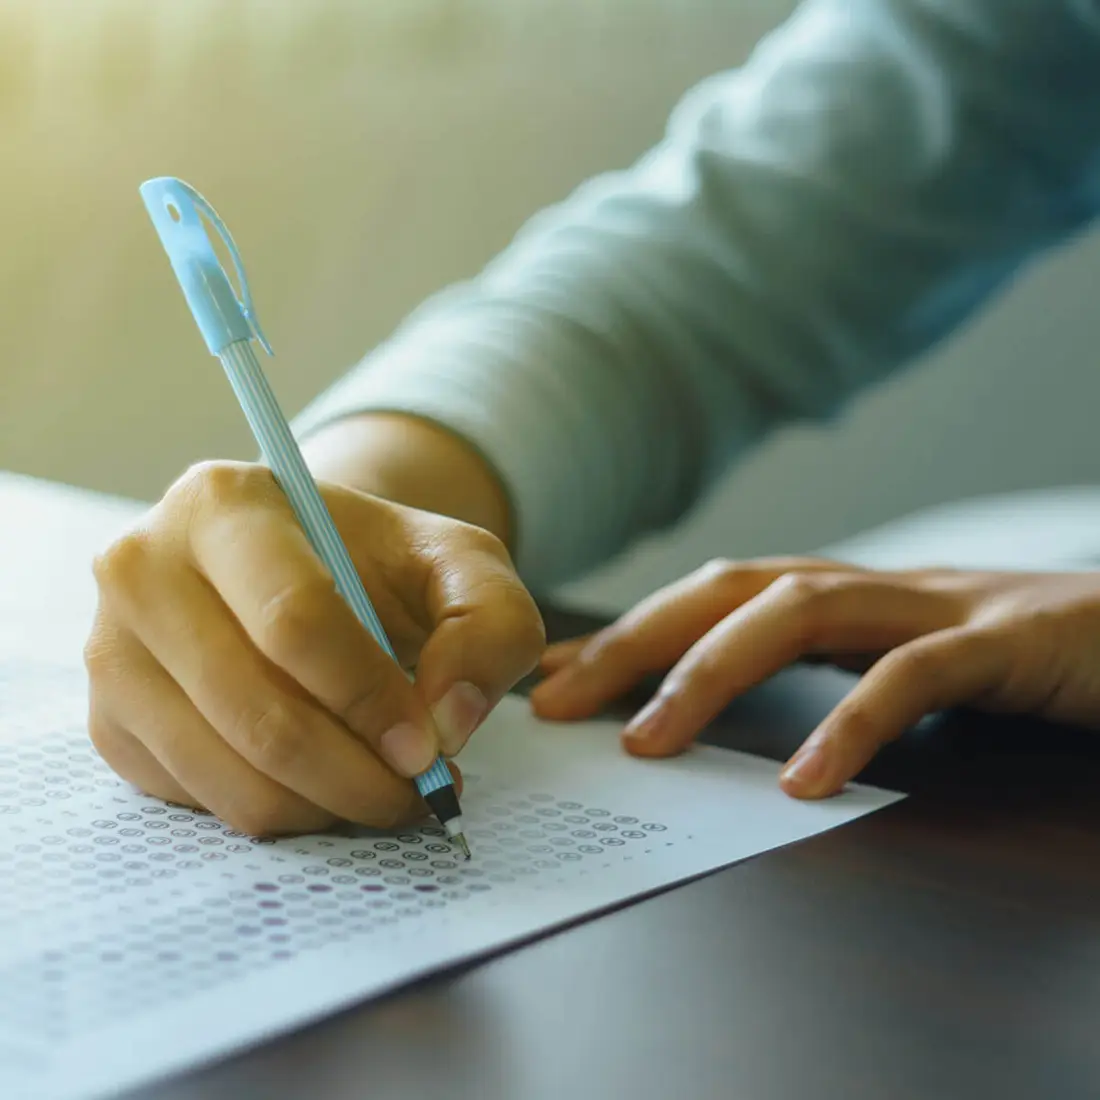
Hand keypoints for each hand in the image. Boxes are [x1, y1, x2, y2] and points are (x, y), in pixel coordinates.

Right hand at [85, 461, 543, 834]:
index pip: (292, 620)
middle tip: (418, 791)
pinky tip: (324, 782)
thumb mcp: (459, 563)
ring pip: (226, 773)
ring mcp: (112, 652)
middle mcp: (144, 570)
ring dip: (325, 805)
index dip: (368, 698)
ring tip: (384, 789)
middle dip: (356, 774)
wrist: (303, 569)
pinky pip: (200, 802)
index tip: (428, 746)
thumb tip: (447, 719)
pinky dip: (280, 812)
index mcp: (224, 505)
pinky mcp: (112, 723)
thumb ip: (489, 621)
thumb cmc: (377, 563)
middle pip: (254, 709)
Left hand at [531, 558, 1099, 796]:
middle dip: (633, 646)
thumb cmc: (1005, 655)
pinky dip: (852, 723)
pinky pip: (913, 675)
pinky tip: (807, 782)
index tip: (552, 676)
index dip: (624, 631)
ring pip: (797, 615)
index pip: (706, 599)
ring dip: (710, 673)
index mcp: (838, 594)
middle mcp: (869, 586)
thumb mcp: (889, 661)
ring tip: (651, 743)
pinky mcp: (1000, 640)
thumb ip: (813, 673)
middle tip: (557, 703)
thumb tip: (709, 706)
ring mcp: (932, 603)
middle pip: (727, 593)